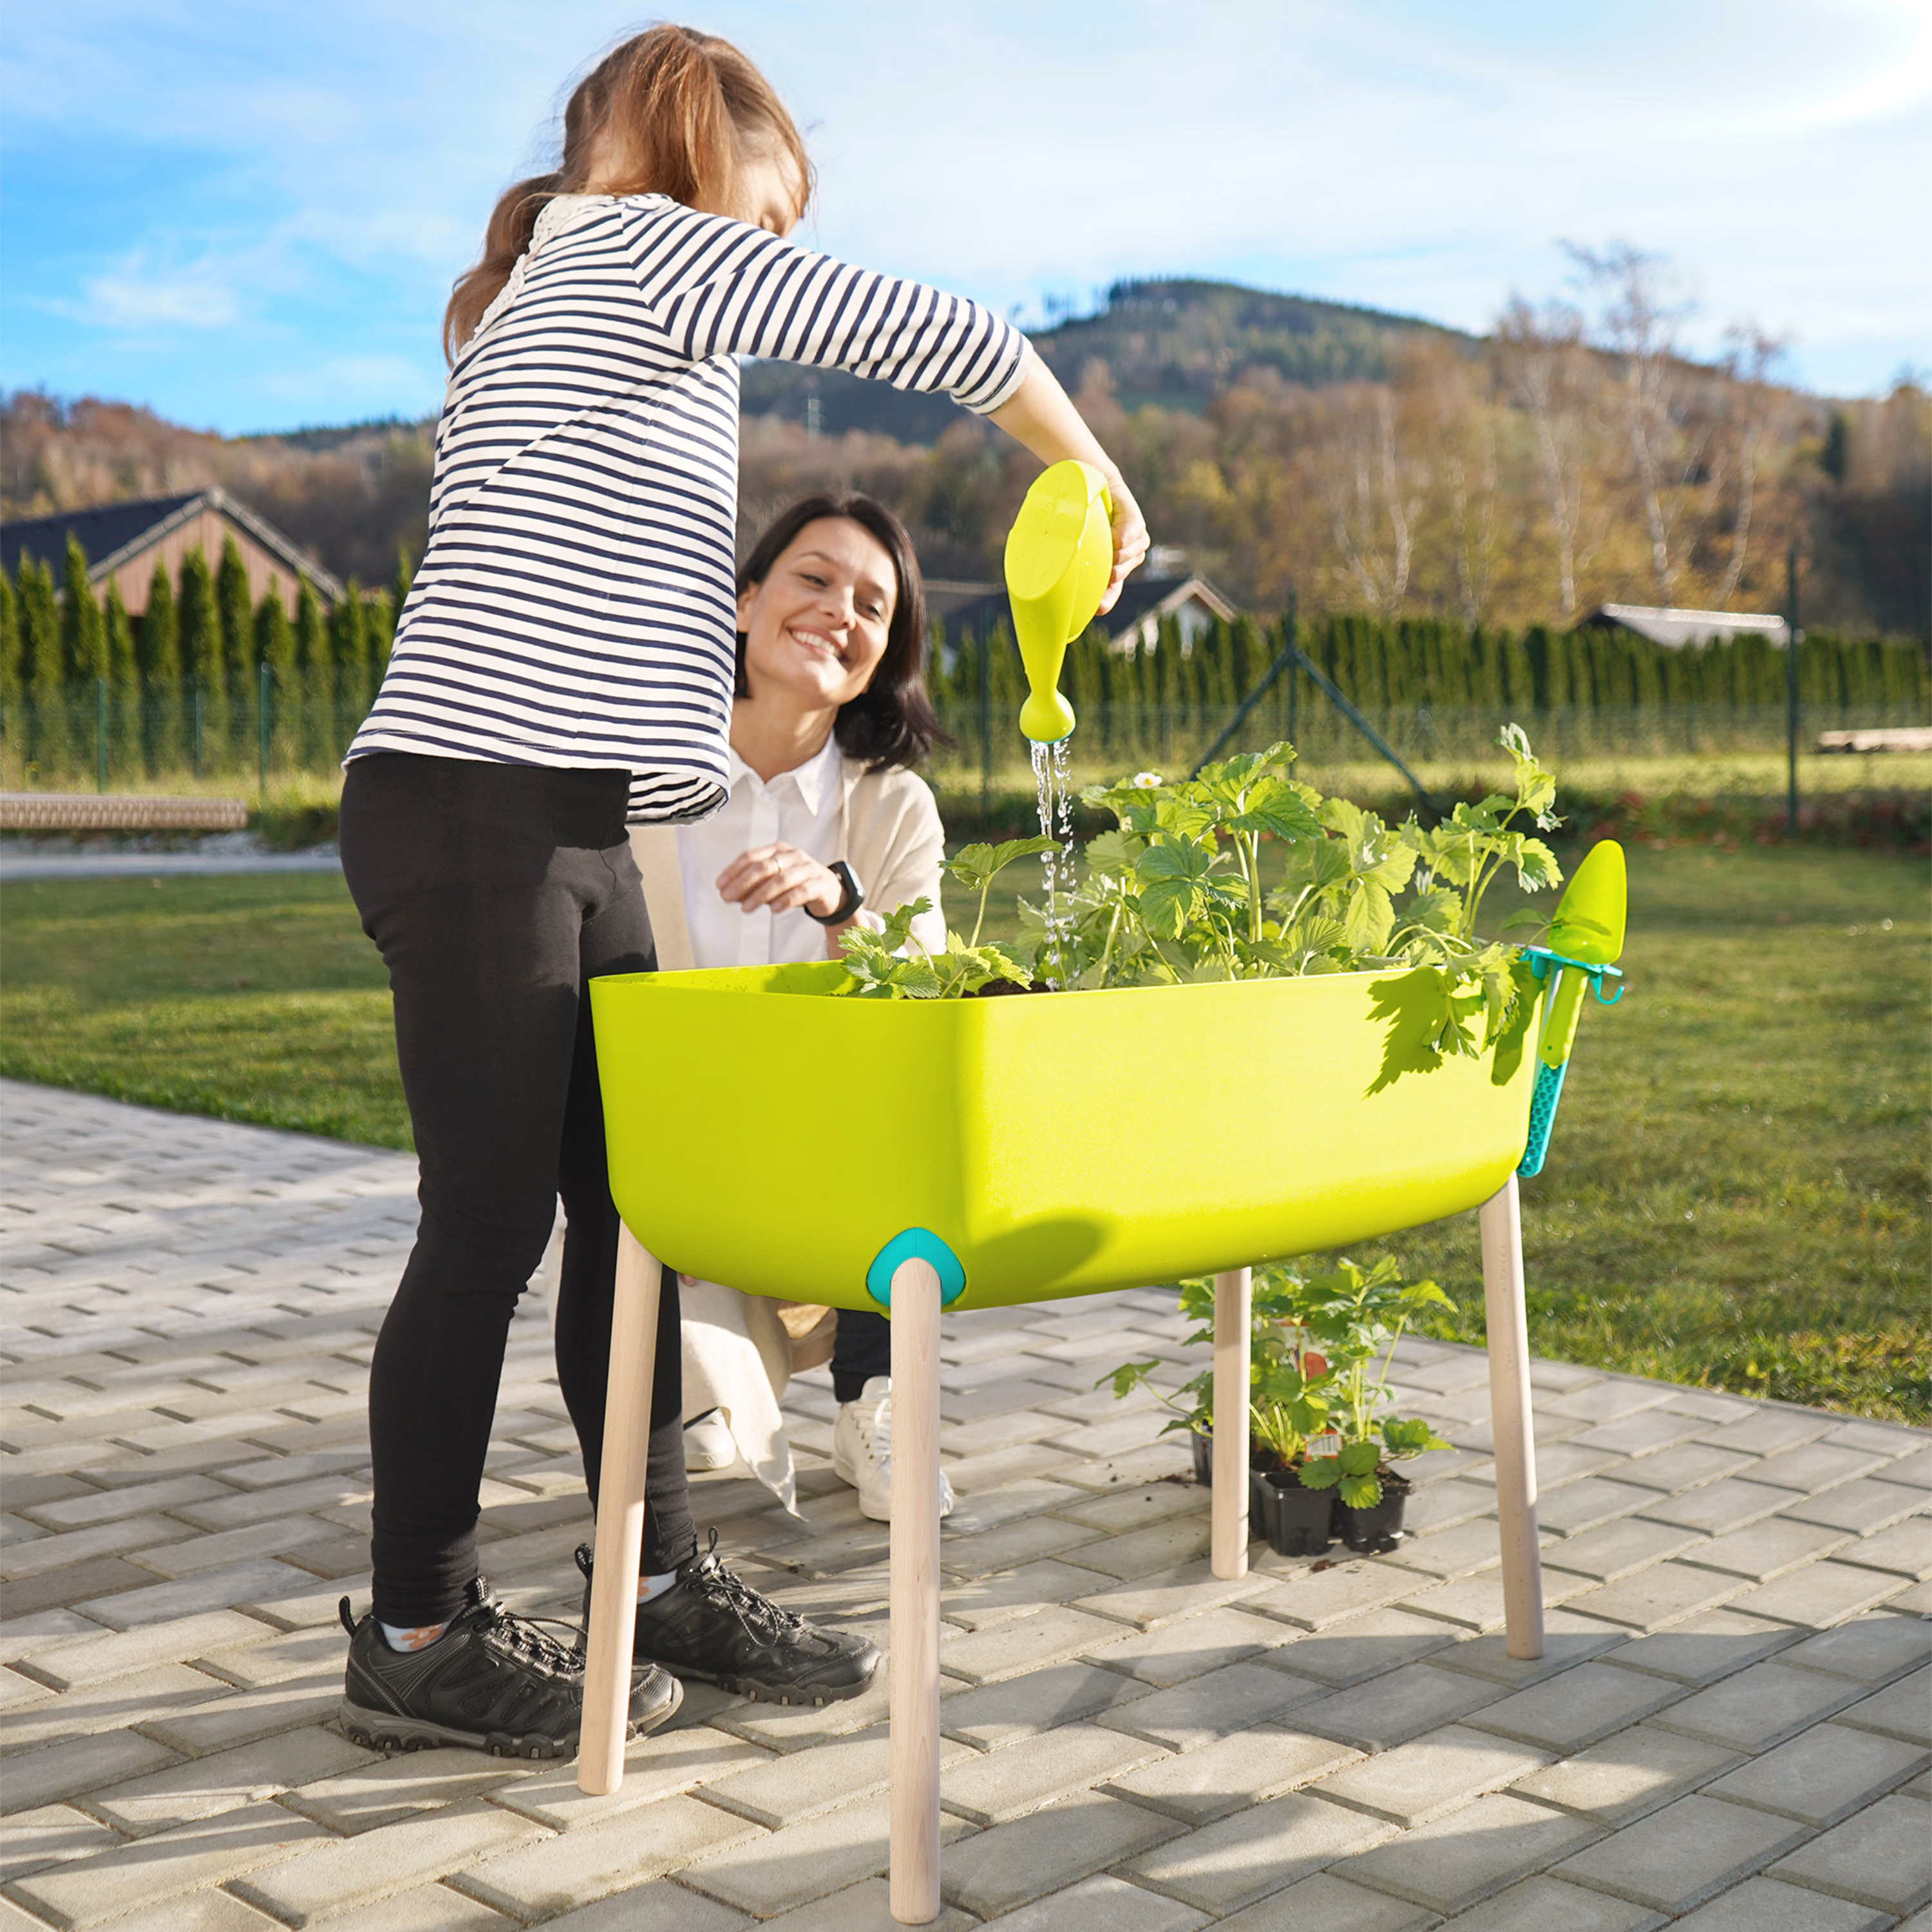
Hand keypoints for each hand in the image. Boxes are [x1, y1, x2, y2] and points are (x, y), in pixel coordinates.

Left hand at [716, 842, 843, 919]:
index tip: (720, 885)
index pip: (751, 856)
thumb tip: (729, 894)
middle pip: (764, 867)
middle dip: (743, 883)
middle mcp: (793, 856)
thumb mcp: (773, 881)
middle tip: (728, 897)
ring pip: (781, 879)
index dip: (733, 871)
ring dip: (760, 894)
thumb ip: (752, 886)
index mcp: (778, 850)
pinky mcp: (820, 884)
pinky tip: (774, 909)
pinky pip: (801, 891)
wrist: (829, 889)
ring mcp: (808, 868)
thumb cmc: (796, 883)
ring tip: (746, 908)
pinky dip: (786, 900)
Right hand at [988, 346, 1148, 614]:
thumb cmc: (1057, 500)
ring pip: (1135, 552)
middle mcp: (1116, 541)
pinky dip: (1130, 538)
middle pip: (1124, 568)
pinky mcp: (1132, 509)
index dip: (1106, 596)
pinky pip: (1138, 529)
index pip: (1108, 580)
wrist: (1070, 465)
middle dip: (1116, 581)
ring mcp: (1127, 526)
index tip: (1096, 610)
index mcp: (1100, 549)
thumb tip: (1021, 569)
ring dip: (1126, 561)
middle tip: (1104, 587)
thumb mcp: (1052, 528)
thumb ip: (1048, 546)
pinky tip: (1119, 543)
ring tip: (1113, 564)